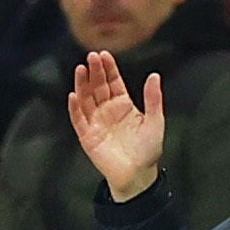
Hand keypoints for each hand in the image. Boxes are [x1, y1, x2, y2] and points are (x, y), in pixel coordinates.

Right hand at [69, 51, 165, 201]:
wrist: (138, 175)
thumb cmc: (148, 149)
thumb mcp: (155, 121)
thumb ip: (153, 99)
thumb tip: (155, 75)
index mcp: (123, 105)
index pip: (113, 82)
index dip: (109, 69)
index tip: (104, 54)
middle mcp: (107, 110)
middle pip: (98, 86)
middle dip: (95, 71)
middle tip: (91, 56)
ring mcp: (95, 122)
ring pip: (85, 99)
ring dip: (82, 84)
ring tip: (81, 69)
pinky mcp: (87, 136)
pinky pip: (78, 119)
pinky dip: (75, 108)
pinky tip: (73, 95)